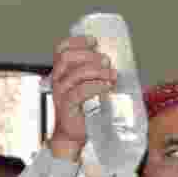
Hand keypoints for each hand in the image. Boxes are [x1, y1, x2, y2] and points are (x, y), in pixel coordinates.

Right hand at [47, 35, 117, 160]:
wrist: (72, 135)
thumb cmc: (83, 111)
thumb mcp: (88, 90)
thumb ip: (96, 77)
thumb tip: (118, 67)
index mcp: (62, 73)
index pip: (61, 50)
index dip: (76, 42)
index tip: (94, 41)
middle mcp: (58, 80)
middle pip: (67, 58)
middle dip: (89, 55)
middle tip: (107, 60)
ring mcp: (61, 92)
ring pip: (76, 74)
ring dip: (97, 71)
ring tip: (112, 75)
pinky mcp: (68, 106)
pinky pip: (80, 91)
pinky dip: (96, 86)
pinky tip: (107, 86)